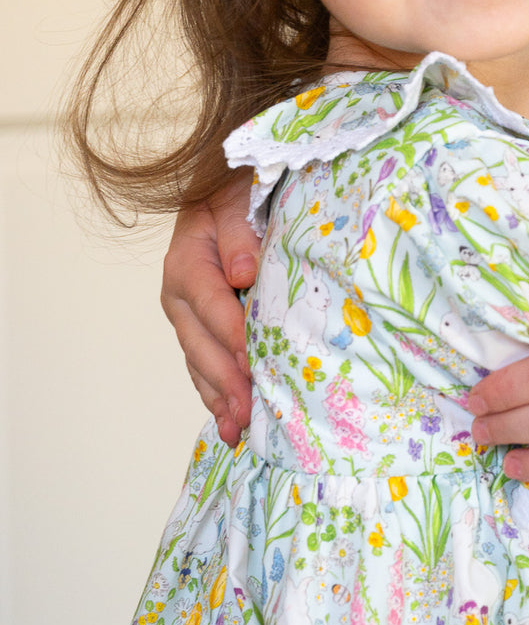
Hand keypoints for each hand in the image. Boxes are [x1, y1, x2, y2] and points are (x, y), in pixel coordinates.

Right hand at [161, 169, 257, 447]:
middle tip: (250, 414)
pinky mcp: (197, 328)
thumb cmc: (233, 193)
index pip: (213, 306)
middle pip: (201, 345)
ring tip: (239, 431)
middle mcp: (179, 296)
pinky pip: (203, 365)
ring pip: (199, 363)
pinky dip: (217, 394)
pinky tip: (232, 421)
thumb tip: (242, 272)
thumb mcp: (236, 200)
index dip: (233, 337)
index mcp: (187, 263)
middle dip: (226, 382)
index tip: (252, 363)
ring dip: (219, 398)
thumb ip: (239, 235)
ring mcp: (186, 316)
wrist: (219, 192)